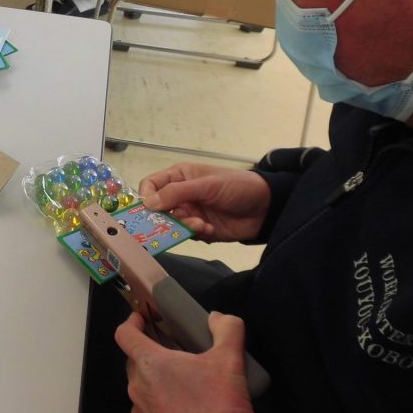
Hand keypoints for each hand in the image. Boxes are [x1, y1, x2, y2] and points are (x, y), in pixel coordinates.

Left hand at [115, 311, 254, 412]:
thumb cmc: (216, 407)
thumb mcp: (230, 361)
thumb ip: (227, 329)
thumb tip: (219, 318)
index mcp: (150, 364)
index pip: (124, 334)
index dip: (131, 321)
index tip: (141, 317)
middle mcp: (138, 388)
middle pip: (133, 361)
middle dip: (149, 352)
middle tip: (172, 351)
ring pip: (141, 389)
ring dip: (156, 382)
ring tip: (183, 384)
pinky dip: (160, 407)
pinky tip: (184, 411)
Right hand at [139, 163, 269, 242]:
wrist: (266, 206)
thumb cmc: (235, 186)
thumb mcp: (206, 185)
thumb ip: (175, 193)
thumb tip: (146, 203)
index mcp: (179, 177)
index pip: (151, 185)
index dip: (146, 197)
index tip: (150, 210)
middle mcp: (181, 195)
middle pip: (158, 209)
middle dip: (167, 217)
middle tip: (180, 221)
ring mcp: (191, 212)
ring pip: (173, 225)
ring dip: (185, 226)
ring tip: (202, 226)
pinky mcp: (201, 229)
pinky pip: (188, 235)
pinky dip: (198, 234)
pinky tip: (211, 230)